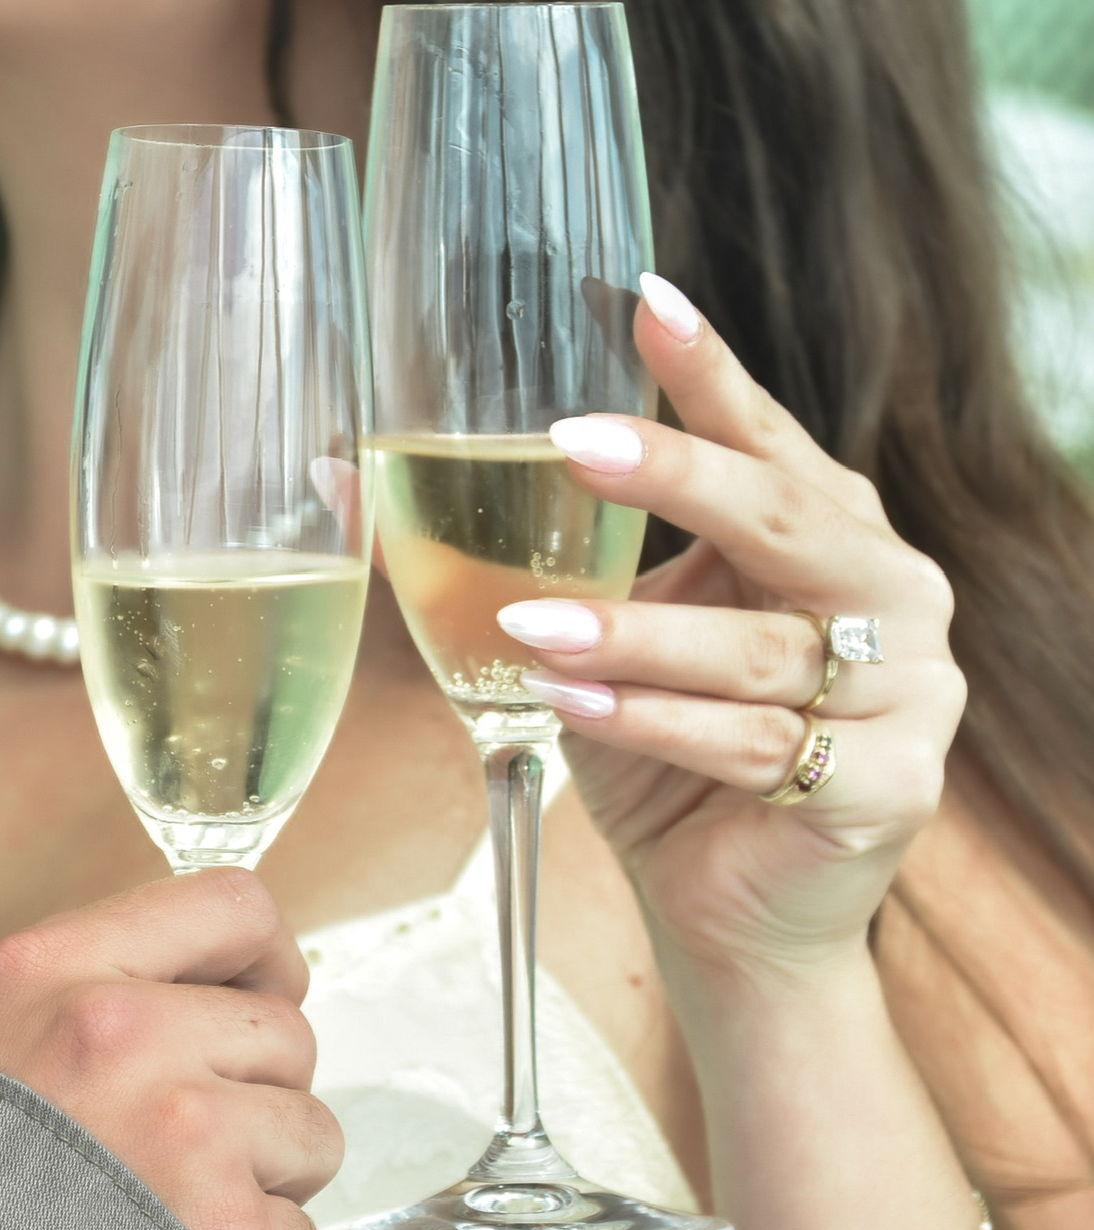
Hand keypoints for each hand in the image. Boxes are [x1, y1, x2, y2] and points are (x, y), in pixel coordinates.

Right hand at [0, 870, 335, 1229]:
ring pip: (311, 1135)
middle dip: (255, 1094)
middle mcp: (125, 1037)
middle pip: (286, 1035)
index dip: (266, 961)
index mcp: (54, 970)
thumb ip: (82, 993)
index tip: (257, 1000)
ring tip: (171, 1222)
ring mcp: (184, 1140)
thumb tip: (208, 988)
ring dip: (265, 1182)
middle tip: (179, 1152)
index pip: (234, 908)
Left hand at [498, 275, 964, 979]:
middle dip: (679, 477)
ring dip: (636, 638)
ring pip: (757, 649)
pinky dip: (657, 726)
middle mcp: (887, 596)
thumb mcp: (613, 643)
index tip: (645, 300)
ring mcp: (908, 692)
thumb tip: (345, 477)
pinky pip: (757, 745)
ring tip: (531, 631)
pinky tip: (572, 707)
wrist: (730, 905)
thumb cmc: (669, 758)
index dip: (709, 374)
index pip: (769, 441)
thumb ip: (554, 564)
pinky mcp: (890, 787)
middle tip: (575, 442)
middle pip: (786, 520)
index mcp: (828, 538)